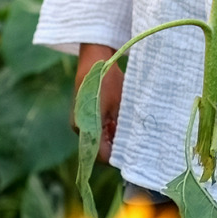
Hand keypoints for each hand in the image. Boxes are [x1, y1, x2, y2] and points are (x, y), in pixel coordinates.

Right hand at [74, 43, 123, 163]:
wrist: (95, 60)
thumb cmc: (106, 81)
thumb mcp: (117, 105)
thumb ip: (119, 128)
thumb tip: (128, 147)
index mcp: (84, 128)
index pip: (100, 155)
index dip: (117, 158)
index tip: (133, 156)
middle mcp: (80, 129)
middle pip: (100, 148)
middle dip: (117, 147)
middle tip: (137, 144)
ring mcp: (81, 122)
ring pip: (100, 138)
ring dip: (114, 137)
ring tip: (132, 132)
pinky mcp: (84, 115)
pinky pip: (98, 128)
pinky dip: (110, 128)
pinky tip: (123, 121)